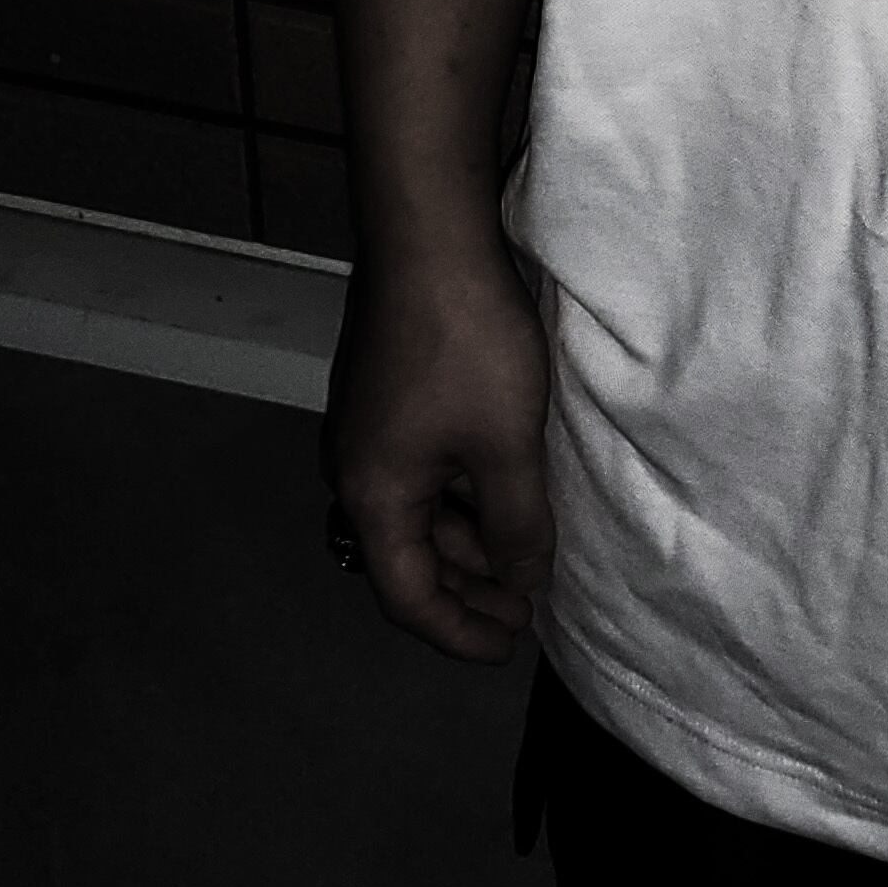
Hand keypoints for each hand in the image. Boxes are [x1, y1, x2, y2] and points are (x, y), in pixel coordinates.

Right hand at [326, 230, 555, 661]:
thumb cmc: (467, 346)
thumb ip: (517, 524)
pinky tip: (511, 489)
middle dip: (471, 587)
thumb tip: (522, 581)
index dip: (457, 631)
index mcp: (373, 495)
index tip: (507, 648)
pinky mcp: (391, 394)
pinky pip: (426, 468)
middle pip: (410, 556)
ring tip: (532, 554)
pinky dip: (467, 493)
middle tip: (530, 607)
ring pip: (421, 510)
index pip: (407, 596)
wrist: (428, 238)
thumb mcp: (506, 446)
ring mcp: (370, 429)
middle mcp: (355, 469)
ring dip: (473, 538)